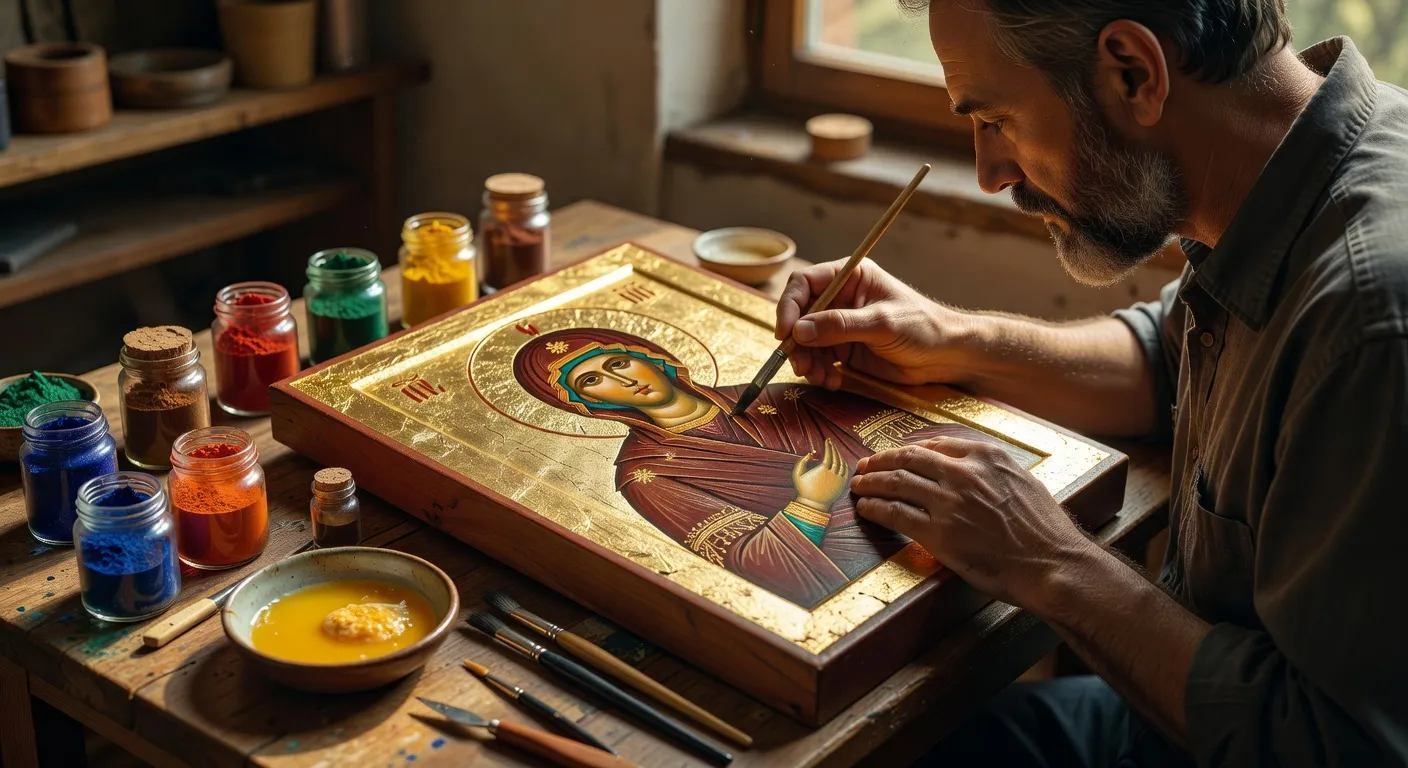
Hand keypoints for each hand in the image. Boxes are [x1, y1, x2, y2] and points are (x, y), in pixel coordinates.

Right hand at [776, 258, 976, 389]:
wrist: (947, 356)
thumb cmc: (923, 327)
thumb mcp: (882, 323)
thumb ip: (840, 326)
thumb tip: (799, 331)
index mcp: (850, 276)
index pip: (805, 283)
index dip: (789, 306)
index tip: (785, 333)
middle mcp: (840, 298)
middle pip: (799, 315)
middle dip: (796, 341)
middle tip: (800, 364)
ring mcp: (841, 325)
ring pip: (805, 342)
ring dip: (806, 361)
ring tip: (820, 377)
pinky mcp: (845, 350)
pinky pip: (819, 359)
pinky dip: (820, 372)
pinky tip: (833, 381)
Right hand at [792, 438, 850, 510]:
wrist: (813, 505)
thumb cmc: (803, 490)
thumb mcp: (797, 474)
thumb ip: (802, 461)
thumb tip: (810, 454)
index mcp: (823, 469)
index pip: (829, 453)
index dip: (829, 445)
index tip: (827, 440)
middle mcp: (833, 473)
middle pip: (836, 456)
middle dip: (834, 448)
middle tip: (831, 443)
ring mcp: (839, 479)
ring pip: (842, 463)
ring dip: (839, 455)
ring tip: (835, 450)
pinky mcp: (842, 485)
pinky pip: (846, 471)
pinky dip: (845, 463)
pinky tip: (841, 460)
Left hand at [849, 437, 1098, 607]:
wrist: (1052, 563)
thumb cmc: (1044, 530)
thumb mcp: (1023, 481)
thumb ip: (992, 471)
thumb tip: (970, 469)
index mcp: (986, 456)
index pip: (935, 444)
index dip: (909, 449)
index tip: (896, 454)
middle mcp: (964, 473)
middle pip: (908, 458)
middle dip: (881, 460)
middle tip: (864, 465)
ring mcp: (949, 502)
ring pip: (896, 482)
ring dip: (871, 482)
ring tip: (858, 486)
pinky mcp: (939, 533)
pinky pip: (895, 513)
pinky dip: (875, 508)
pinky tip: (866, 509)